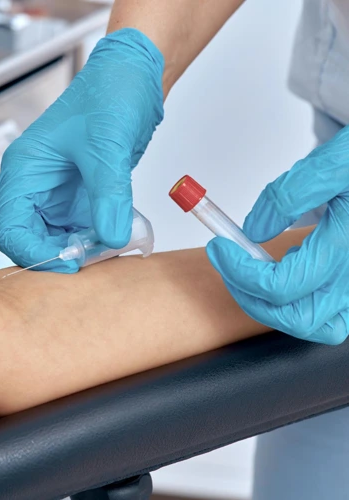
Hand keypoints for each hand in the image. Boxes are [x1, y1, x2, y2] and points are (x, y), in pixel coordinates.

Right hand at [0, 28, 163, 271]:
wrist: (133, 78)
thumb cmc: (109, 94)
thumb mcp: (107, 145)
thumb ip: (108, 195)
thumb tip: (111, 238)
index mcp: (22, 170)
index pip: (9, 229)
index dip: (34, 253)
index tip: (70, 264)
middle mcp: (32, 186)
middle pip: (28, 240)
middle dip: (58, 256)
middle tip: (93, 261)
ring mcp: (53, 195)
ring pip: (54, 241)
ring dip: (79, 251)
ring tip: (110, 248)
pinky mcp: (76, 199)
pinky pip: (78, 232)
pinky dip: (95, 241)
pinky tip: (117, 237)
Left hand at [207, 126, 348, 343]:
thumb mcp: (332, 163)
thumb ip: (290, 195)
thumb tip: (254, 231)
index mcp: (348, 246)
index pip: (281, 286)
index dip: (240, 271)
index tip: (218, 246)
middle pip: (297, 318)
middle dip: (250, 295)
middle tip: (226, 263)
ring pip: (316, 325)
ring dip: (275, 306)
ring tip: (254, 270)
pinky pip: (328, 316)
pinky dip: (299, 303)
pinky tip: (286, 269)